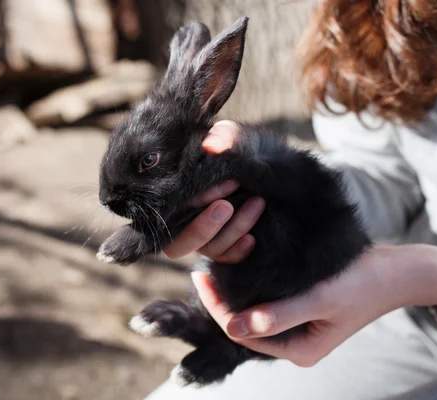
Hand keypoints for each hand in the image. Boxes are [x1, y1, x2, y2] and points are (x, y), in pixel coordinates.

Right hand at [164, 120, 265, 262]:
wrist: (272, 166)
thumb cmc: (242, 150)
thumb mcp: (234, 138)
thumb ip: (222, 137)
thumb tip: (211, 147)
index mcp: (175, 196)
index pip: (165, 213)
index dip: (188, 204)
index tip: (217, 184)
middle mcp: (183, 222)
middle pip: (176, 246)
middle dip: (201, 228)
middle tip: (226, 205)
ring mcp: (205, 239)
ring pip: (209, 250)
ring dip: (232, 229)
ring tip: (257, 202)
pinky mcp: (225, 249)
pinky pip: (226, 261)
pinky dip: (238, 251)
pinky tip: (252, 238)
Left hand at [192, 244, 436, 366]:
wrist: (397, 271)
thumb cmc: (362, 283)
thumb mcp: (321, 298)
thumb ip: (280, 314)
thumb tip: (235, 328)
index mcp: (299, 350)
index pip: (244, 331)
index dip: (218, 306)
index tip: (201, 277)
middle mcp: (295, 342)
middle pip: (246, 322)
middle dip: (222, 298)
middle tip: (202, 268)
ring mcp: (299, 326)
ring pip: (255, 309)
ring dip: (235, 290)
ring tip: (216, 264)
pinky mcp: (303, 309)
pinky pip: (269, 300)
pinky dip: (252, 285)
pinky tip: (240, 264)